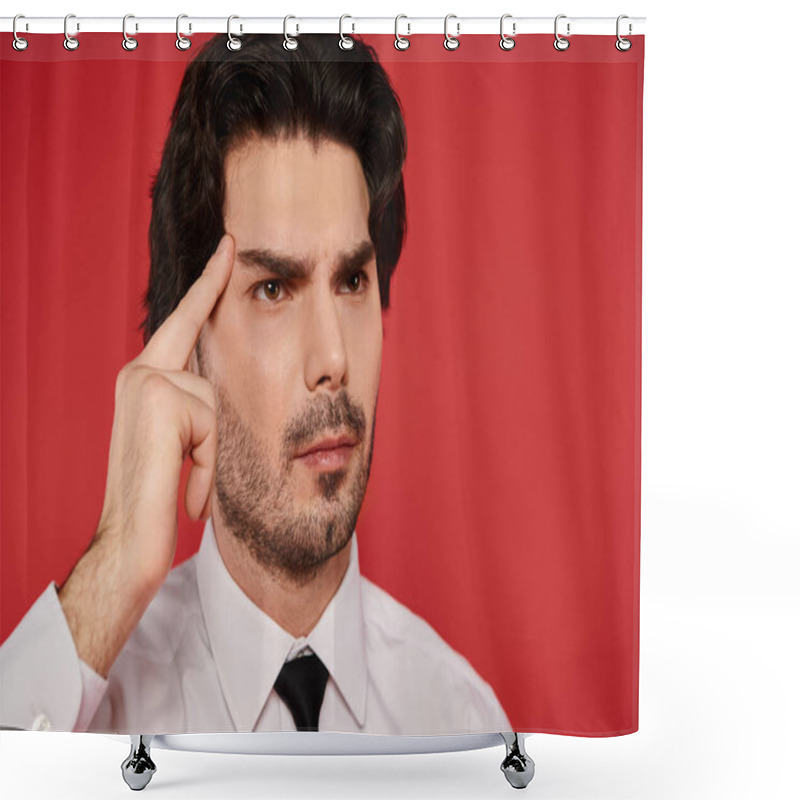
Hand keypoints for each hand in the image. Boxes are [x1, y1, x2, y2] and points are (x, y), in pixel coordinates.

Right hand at [57, 234, 234, 677]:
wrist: (131, 545)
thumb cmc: (163, 499)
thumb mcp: (186, 444)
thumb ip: (199, 406)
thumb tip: (223, 390)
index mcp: (144, 379)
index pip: (186, 321)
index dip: (208, 283)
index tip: (229, 245)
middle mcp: (139, 372)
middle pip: (214, 377)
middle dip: (214, 435)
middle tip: (184, 470)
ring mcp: (143, 382)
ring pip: (217, 403)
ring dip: (213, 454)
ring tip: (185, 485)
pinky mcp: (155, 399)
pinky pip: (212, 421)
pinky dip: (208, 462)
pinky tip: (183, 490)